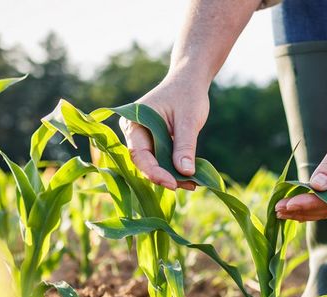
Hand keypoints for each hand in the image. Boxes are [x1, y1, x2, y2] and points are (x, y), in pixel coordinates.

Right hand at [119, 75, 208, 189]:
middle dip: (164, 176)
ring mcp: (142, 138)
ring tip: (193, 183)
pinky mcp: (153, 142)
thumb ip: (185, 146)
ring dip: (171, 174)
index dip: (154, 172)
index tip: (173, 183)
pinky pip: (160, 159)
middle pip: (144, 162)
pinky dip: (173, 168)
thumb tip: (186, 173)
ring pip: (153, 163)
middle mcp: (133, 132)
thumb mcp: (188, 120)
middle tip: (188, 185)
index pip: (139, 154)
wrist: (189, 80)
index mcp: (133, 122)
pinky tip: (189, 176)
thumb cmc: (187, 94)